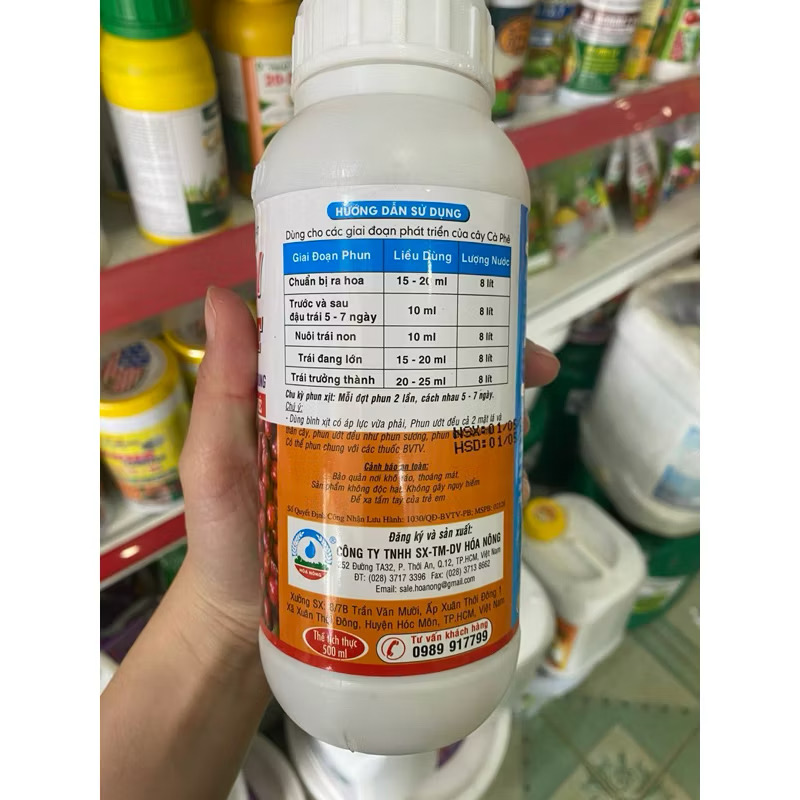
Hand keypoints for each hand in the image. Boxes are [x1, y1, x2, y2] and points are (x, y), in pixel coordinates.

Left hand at [178, 288, 559, 656]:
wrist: (240, 622)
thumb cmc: (221, 534)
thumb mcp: (213, 458)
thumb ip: (221, 387)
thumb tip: (222, 296)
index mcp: (320, 397)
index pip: (378, 337)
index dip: (424, 312)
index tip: (471, 302)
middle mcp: (364, 426)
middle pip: (434, 384)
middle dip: (490, 371)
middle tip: (533, 372)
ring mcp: (390, 474)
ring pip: (456, 435)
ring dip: (498, 430)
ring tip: (519, 444)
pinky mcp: (406, 520)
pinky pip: (456, 494)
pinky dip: (489, 486)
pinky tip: (509, 494)